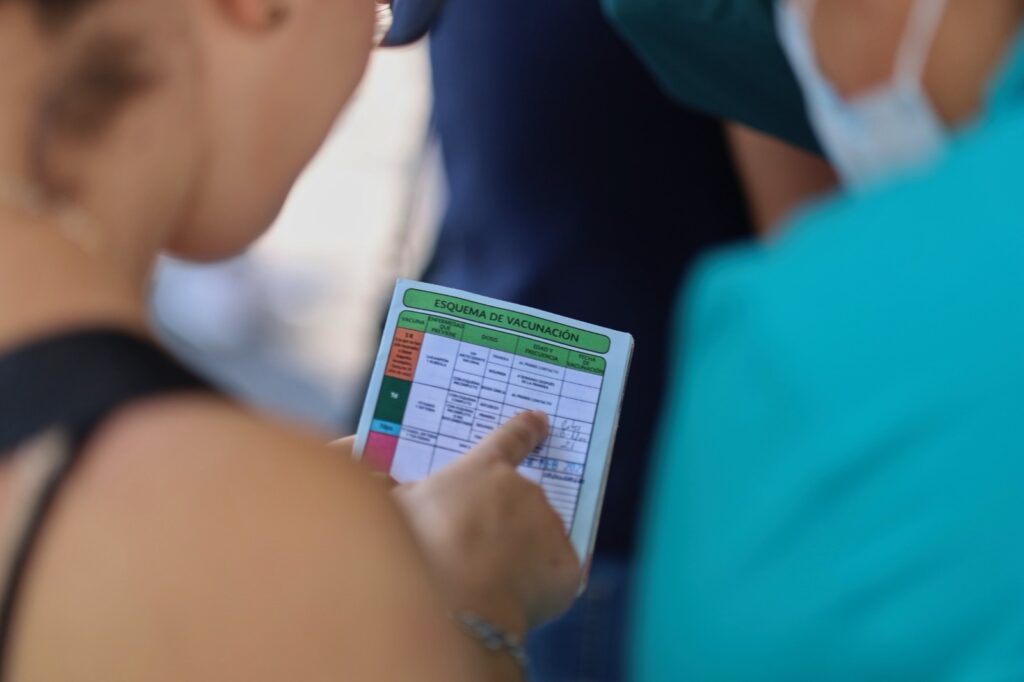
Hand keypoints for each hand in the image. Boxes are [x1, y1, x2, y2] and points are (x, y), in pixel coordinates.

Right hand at [392, 411, 580, 634]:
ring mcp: (550, 527)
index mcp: (485, 469)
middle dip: (506, 521)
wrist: (456, 606)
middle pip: (522, 500)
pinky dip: (540, 587)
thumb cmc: (417, 550)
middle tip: (478, 552)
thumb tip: (366, 458)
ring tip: (487, 583)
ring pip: (540, 538)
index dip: (525, 430)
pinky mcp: (566, 567)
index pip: (511, 439)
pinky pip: (554, 576)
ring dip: (521, 553)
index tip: (540, 422)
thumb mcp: (391, 508)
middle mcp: (525, 490)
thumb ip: (392, 485)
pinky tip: (511, 600)